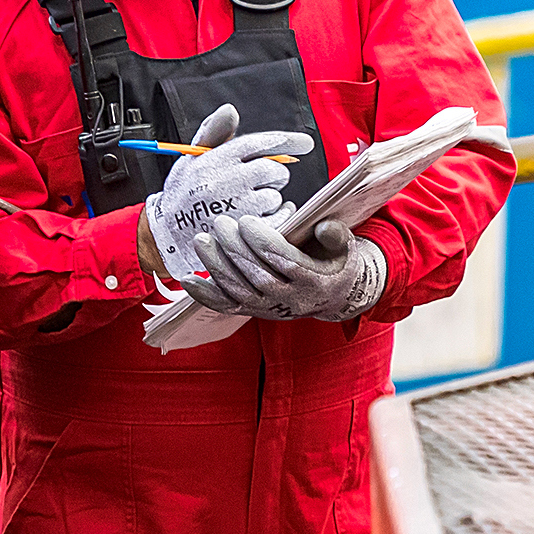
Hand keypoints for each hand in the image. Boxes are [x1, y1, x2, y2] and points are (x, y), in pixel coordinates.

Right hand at [143, 105, 313, 282]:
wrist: (167, 233)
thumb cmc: (183, 192)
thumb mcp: (192, 157)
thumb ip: (214, 132)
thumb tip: (230, 110)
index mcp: (216, 159)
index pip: (259, 143)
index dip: (287, 141)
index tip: (306, 144)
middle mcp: (226, 182)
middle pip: (274, 169)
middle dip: (273, 174)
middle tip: (256, 182)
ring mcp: (235, 208)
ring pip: (274, 196)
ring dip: (268, 199)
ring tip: (245, 204)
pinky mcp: (243, 232)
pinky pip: (276, 219)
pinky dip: (275, 217)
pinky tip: (259, 218)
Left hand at [185, 217, 387, 322]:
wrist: (334, 295)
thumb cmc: (334, 262)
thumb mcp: (345, 246)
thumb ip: (337, 235)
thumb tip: (324, 227)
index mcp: (314, 281)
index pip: (283, 262)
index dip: (262, 242)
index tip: (246, 221)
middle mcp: (290, 300)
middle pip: (257, 277)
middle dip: (234, 250)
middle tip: (220, 223)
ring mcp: (270, 309)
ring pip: (239, 292)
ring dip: (217, 267)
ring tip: (202, 241)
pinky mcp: (255, 311)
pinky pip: (228, 306)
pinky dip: (206, 295)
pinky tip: (188, 280)